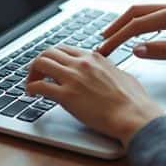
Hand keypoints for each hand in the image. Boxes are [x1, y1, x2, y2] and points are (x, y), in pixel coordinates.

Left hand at [26, 46, 163, 146]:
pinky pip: (40, 86)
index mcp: (94, 58)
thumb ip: (109, 70)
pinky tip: (31, 94)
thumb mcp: (121, 75)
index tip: (51, 67)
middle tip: (37, 75)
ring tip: (31, 84)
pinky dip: (31, 88)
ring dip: (32, 73)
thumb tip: (108, 73)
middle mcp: (81, 63)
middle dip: (39, 63)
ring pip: (41, 63)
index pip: (65, 49)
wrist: (134, 115)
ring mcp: (73, 78)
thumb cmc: (133, 100)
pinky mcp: (66, 96)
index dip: (54, 58)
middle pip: (49, 52)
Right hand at [97, 0, 165, 66]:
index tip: (104, 51)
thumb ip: (163, 51)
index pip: (137, 25)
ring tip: (112, 38)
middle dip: (116, 27)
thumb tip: (135, 50)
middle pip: (136, 12)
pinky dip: (140, 24)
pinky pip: (155, 16)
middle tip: (101, 42)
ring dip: (127, 24)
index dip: (118, 38)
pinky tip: (135, 35)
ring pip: (144, 12)